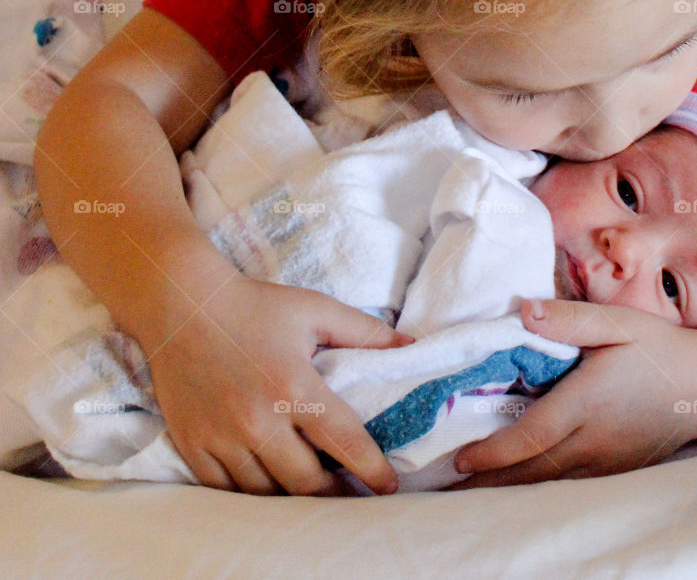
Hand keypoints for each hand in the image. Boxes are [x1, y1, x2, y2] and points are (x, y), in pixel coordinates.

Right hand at [146, 274, 412, 495]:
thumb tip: (410, 346)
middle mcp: (256, 418)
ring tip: (313, 490)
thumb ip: (365, 332)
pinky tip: (268, 485)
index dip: (371, 469)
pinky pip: (225, 490)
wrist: (182, 303)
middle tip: (351, 491)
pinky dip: (250, 494)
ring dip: (292, 497)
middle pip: (305, 482)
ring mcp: (221, 437)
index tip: (388, 485)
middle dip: (334, 493)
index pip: (343, 441)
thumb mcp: (315, 310)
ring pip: (264, 494)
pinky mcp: (192, 445)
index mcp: (293, 385)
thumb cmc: (255, 305)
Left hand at [450, 298, 696, 487]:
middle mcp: (594, 440)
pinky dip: (537, 480)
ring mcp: (606, 459)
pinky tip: (518, 475)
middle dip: (488, 479)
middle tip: (447, 480)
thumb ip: (569, 319)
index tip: (460, 459)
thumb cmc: (660, 348)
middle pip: (532, 469)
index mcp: (589, 403)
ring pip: (548, 479)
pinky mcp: (616, 466)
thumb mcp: (617, 322)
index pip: (532, 437)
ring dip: (509, 483)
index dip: (493, 453)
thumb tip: (523, 312)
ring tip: (471, 482)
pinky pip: (568, 478)